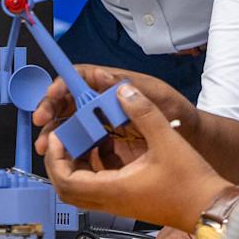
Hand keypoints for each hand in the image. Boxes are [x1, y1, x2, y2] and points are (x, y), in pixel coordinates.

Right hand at [32, 65, 189, 162]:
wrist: (196, 144)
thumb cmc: (182, 116)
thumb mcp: (161, 100)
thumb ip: (133, 90)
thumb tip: (102, 76)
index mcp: (115, 88)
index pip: (79, 79)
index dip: (60, 87)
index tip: (50, 100)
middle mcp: (106, 105)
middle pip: (68, 104)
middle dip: (51, 115)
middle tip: (42, 127)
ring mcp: (105, 127)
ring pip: (72, 128)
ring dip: (57, 137)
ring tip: (49, 150)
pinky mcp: (108, 147)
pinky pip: (84, 148)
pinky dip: (73, 154)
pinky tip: (72, 162)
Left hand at [45, 84, 228, 227]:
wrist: (209, 208)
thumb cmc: (192, 184)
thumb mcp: (167, 140)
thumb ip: (143, 112)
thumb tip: (123, 90)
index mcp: (114, 189)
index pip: (65, 180)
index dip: (54, 158)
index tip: (57, 136)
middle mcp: (111, 200)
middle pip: (66, 188)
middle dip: (59, 161)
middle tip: (64, 138)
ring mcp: (118, 203)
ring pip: (80, 189)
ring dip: (75, 164)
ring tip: (83, 139)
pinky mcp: (127, 200)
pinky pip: (98, 187)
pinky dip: (94, 168)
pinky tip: (108, 147)